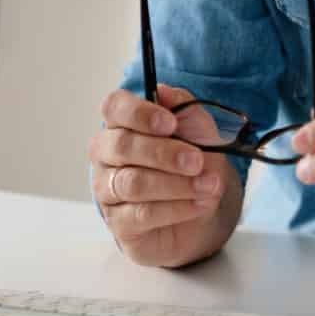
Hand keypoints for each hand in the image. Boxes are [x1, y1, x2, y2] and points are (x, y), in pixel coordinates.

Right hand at [89, 86, 239, 267]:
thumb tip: (163, 92)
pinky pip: (142, 214)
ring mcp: (108, 190)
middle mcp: (107, 154)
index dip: (139, 113)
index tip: (170, 123)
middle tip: (197, 161)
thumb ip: (184, 107)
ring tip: (208, 185)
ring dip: (176, 184)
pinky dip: (177, 208)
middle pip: (121, 146)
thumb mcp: (199, 130)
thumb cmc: (193, 162)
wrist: (204, 206)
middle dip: (164, 153)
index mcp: (122, 124)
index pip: (114, 107)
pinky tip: (199, 204)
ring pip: (133, 183)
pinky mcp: (120, 223)